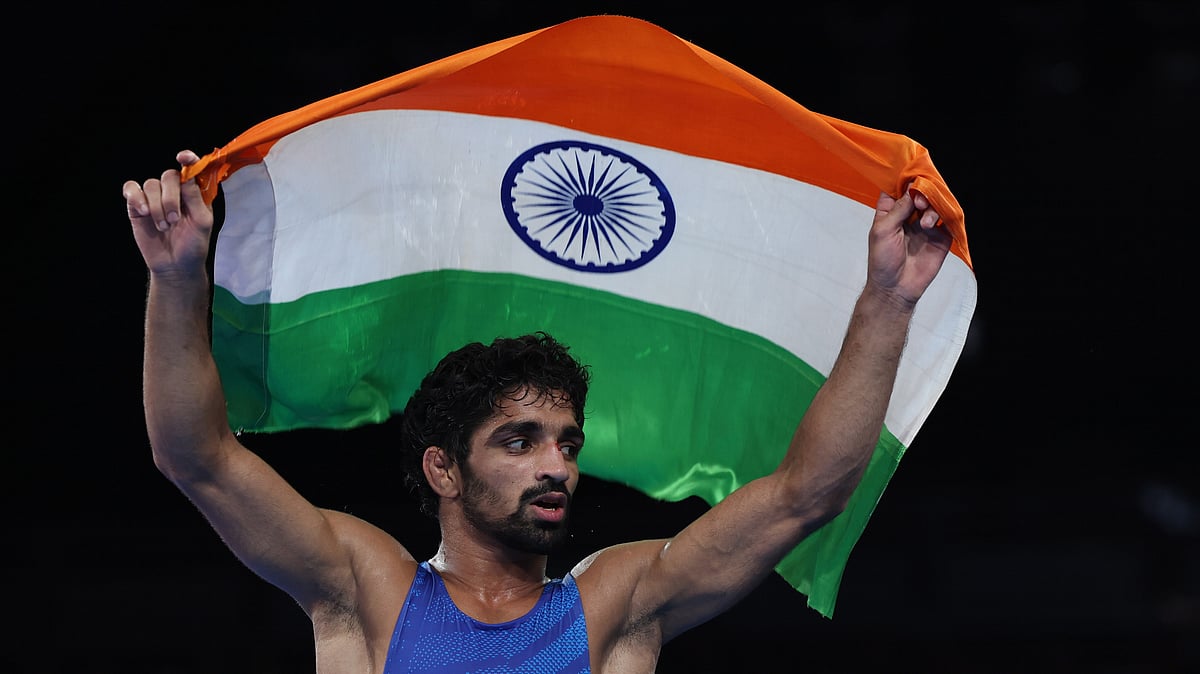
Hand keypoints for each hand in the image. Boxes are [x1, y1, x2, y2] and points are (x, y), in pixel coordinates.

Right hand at [123, 150, 213, 276]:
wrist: (175, 266)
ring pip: (151, 184)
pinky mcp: (137, 206)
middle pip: (168, 176)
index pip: (191, 169)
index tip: (183, 157)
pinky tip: (143, 211)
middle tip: (174, 220)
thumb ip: (196, 198)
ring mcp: (155, 198)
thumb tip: (188, 175)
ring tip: (163, 226)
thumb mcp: (202, 222)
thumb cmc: (193, 245)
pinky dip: (136, 197)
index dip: (188, 159)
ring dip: (157, 206)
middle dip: (170, 197)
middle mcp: (175, 192)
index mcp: (194, 193)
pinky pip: (131, 188)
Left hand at [866, 189, 952, 307]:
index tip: (912, 177)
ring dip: (933, 208)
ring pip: (935, 203)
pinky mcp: (940, 237)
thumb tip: (912, 187)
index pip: (898, 187)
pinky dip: (947, 215)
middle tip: (920, 203)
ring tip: (926, 224)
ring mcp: (925, 225)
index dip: (905, 179)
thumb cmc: (882, 260)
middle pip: (920, 192)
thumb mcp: (883, 230)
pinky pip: (949, 219)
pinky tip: (938, 223)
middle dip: (923, 192)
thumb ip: (899, 208)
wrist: (896, 288)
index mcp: (890, 212)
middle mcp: (909, 215)